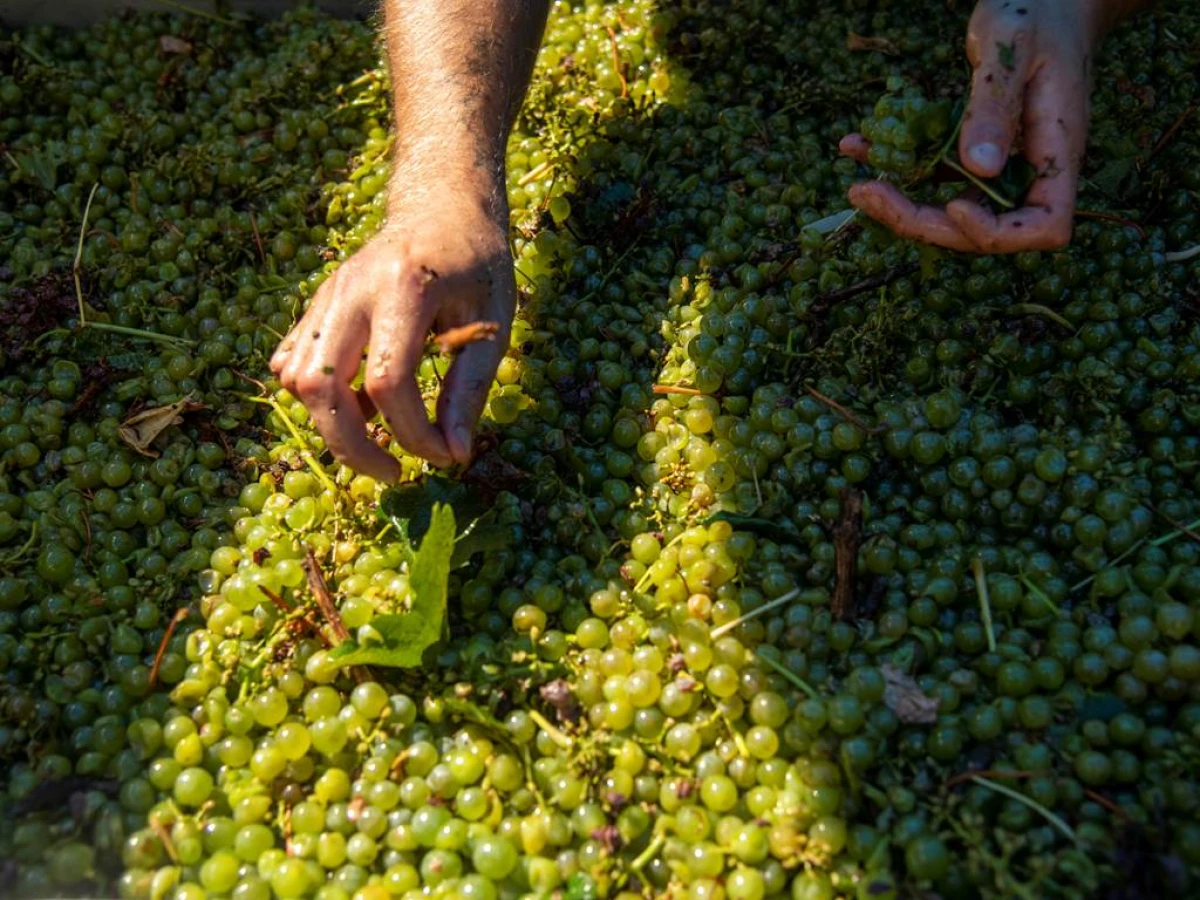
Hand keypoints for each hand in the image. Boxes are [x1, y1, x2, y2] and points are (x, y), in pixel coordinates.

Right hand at [270, 197, 513, 479]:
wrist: (442, 209)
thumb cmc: (477, 266)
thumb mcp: (491, 325)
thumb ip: (468, 390)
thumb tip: (452, 455)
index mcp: (405, 287)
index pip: (388, 381)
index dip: (414, 433)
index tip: (445, 456)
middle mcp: (352, 290)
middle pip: (321, 384)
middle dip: (352, 445)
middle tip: (394, 473)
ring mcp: (326, 295)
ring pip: (297, 377)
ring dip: (332, 423)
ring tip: (380, 436)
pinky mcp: (316, 305)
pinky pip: (295, 362)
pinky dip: (319, 397)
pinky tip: (359, 405)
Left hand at [840, 0, 1099, 252]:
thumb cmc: (1033, 11)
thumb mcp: (1010, 46)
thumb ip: (993, 105)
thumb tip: (980, 168)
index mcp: (1057, 149)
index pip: (1044, 226)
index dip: (997, 232)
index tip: (953, 204)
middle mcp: (1031, 168)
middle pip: (984, 230)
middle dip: (923, 222)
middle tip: (868, 193)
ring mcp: (1002, 165)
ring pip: (952, 212)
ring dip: (901, 207)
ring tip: (858, 186)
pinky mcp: (973, 152)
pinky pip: (936, 176)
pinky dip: (898, 170)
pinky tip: (861, 149)